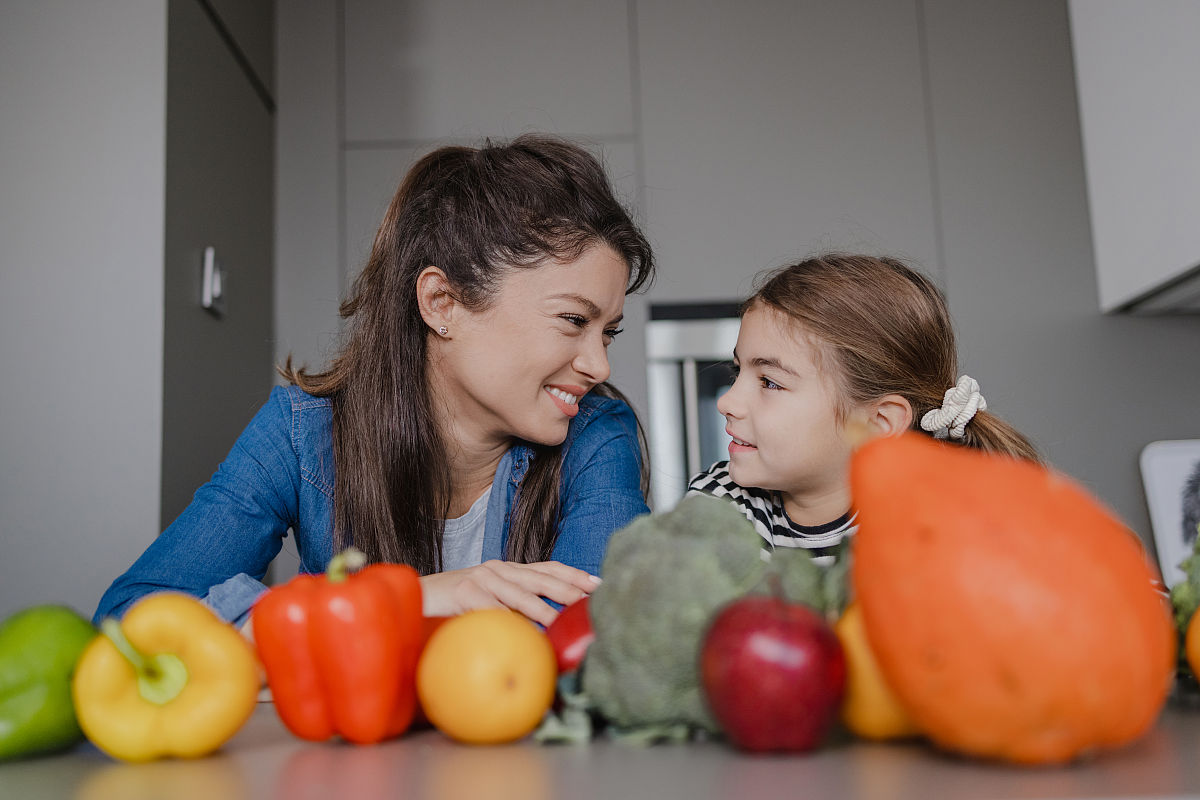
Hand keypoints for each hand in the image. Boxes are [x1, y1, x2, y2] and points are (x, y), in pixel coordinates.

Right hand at [420, 560, 600, 626]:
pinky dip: (510, 623)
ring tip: (565, 622)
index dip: (574, 574)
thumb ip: (515, 607)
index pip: (548, 567)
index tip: (599, 584)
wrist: (414, 597)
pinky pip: (493, 611)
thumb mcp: (489, 600)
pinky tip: (525, 634)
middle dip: (570, 590)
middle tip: (593, 602)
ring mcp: (481, 578)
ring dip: (545, 610)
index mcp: (507, 569)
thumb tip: (549, 627)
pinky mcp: (465, 593)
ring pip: (521, 595)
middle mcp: (498, 569)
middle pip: (541, 578)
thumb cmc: (455, 604)